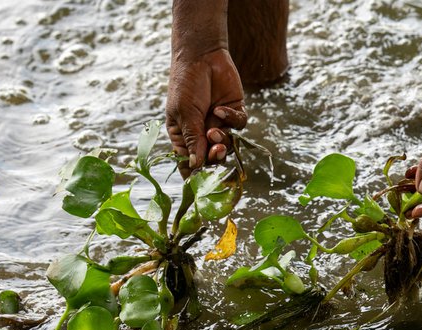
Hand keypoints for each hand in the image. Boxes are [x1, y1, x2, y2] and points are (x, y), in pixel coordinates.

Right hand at [166, 48, 246, 177]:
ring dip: (222, 140)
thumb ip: (193, 139)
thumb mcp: (186, 114)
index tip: (199, 181)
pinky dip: (232, 120)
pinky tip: (221, 108)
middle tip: (215, 150)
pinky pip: (238, 126)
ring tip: (214, 129)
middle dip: (214, 157)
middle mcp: (201, 133)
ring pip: (227, 145)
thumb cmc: (185, 84)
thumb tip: (196, 165)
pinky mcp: (234, 113)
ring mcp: (219, 123)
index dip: (194, 173)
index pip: (189, 161)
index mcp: (183, 136)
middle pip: (211, 157)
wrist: (202, 56)